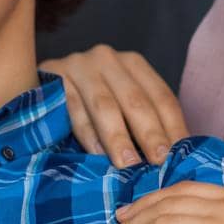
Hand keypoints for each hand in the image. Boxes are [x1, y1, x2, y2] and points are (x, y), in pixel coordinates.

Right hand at [40, 45, 186, 166]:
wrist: (42, 88)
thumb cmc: (89, 103)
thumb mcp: (121, 104)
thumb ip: (144, 122)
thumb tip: (175, 157)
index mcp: (133, 64)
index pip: (161, 96)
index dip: (173, 128)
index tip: (180, 157)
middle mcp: (108, 59)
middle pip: (135, 100)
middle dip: (149, 134)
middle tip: (159, 162)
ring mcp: (79, 66)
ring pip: (104, 105)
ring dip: (118, 137)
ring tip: (128, 164)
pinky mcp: (54, 78)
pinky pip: (73, 109)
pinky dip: (87, 133)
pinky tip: (96, 155)